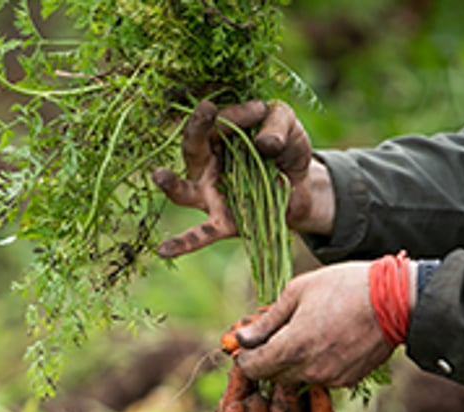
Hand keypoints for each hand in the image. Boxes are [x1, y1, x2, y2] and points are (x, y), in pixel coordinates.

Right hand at [152, 99, 328, 257]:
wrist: (304, 187)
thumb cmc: (286, 149)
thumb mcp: (288, 126)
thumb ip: (278, 124)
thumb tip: (265, 143)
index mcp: (219, 136)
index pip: (219, 121)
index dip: (238, 114)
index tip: (260, 110)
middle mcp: (206, 166)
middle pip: (193, 147)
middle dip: (197, 127)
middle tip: (206, 109)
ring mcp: (211, 196)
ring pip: (184, 191)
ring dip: (170, 184)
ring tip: (159, 175)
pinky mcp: (225, 222)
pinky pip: (202, 233)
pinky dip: (183, 243)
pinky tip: (163, 250)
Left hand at [232, 262, 393, 386]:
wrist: (395, 300)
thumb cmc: (344, 287)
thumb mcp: (298, 292)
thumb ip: (266, 320)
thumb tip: (241, 338)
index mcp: (292, 347)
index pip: (253, 368)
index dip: (245, 357)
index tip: (247, 344)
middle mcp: (309, 369)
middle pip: (272, 376)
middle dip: (267, 359)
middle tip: (273, 336)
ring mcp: (330, 377)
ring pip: (296, 378)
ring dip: (291, 362)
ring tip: (303, 333)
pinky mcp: (348, 380)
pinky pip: (320, 377)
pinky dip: (314, 364)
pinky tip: (325, 341)